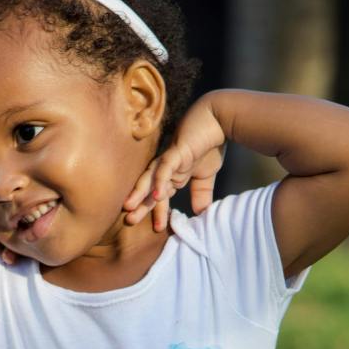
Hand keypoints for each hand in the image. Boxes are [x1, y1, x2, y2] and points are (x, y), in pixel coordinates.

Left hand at [123, 96, 226, 225]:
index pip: (161, 196)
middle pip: (148, 189)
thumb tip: (202, 214)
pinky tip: (156, 195)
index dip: (158, 212)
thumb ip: (201, 194)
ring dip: (139, 193)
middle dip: (139, 205)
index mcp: (173, 174)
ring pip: (149, 178)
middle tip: (129, 221)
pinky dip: (159, 181)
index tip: (158, 229)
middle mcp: (166, 167)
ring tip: (129, 208)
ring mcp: (169, 159)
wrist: (220, 119)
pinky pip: (164, 167)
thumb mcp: (206, 176)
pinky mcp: (176, 151)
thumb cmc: (211, 144)